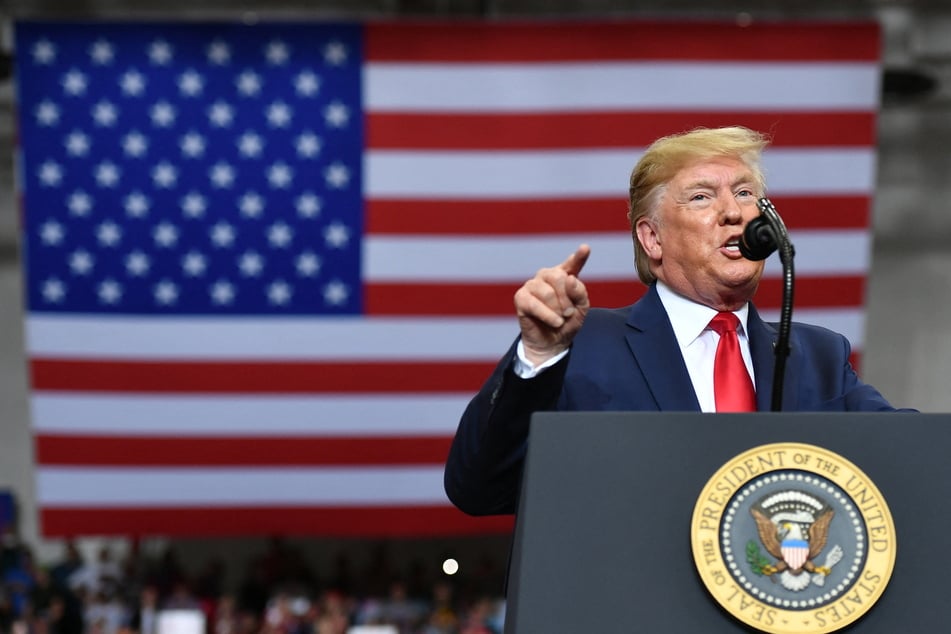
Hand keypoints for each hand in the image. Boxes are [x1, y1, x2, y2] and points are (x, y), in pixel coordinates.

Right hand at [514, 244, 590, 365]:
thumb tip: (569, 279)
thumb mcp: (581, 309)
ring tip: (560, 320)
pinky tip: (554, 322)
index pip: (572, 263)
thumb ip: (579, 292)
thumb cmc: (566, 323)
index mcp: (564, 275)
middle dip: (567, 299)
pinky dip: (547, 316)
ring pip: (547, 292)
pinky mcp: (520, 297)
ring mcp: (532, 285)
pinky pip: (534, 304)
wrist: (552, 343)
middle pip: (558, 277)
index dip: (579, 256)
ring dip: (557, 310)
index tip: (585, 248)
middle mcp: (546, 276)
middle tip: (569, 314)